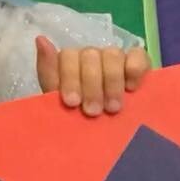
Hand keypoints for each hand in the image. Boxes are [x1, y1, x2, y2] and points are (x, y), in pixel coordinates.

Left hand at [35, 36, 150, 116]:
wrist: (105, 140)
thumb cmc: (77, 121)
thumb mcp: (57, 105)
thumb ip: (49, 74)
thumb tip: (41, 40)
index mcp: (69, 64)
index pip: (68, 55)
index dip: (69, 77)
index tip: (71, 102)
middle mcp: (92, 57)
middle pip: (90, 55)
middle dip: (91, 85)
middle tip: (93, 111)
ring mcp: (115, 59)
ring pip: (112, 54)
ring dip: (111, 81)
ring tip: (112, 108)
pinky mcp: (139, 64)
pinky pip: (138, 56)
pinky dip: (134, 69)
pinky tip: (131, 88)